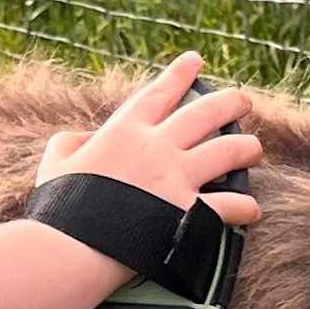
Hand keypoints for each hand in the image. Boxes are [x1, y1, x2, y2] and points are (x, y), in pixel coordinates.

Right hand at [36, 53, 261, 226]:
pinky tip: (252, 209)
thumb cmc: (59, 208)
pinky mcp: (189, 213)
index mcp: (125, 131)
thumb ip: (70, 141)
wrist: (71, 248)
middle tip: (243, 99)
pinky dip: (244, 207)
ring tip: (254, 148)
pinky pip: (230, 206)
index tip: (195, 60)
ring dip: (247, 148)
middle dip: (229, 102)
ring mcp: (177, 178)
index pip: (158, 93)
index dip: (179, 74)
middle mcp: (157, 148)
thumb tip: (85, 137)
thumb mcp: (54, 162)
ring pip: (228, 150)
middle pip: (205, 114)